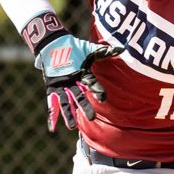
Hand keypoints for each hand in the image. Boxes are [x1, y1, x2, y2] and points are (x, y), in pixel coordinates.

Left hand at [24, 14, 119, 134]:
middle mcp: (75, 85)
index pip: (92, 86)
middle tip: (91, 117)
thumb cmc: (74, 48)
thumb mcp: (89, 50)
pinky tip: (52, 128)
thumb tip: (121, 49)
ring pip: (67, 104)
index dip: (97, 92)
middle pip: (80, 98)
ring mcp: (63, 88)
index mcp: (85, 78)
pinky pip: (52, 104)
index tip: (102, 98)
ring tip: (72, 127)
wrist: (55, 46)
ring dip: (69, 116)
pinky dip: (52, 116)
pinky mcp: (52, 89)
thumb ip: (104, 52)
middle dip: (85, 107)